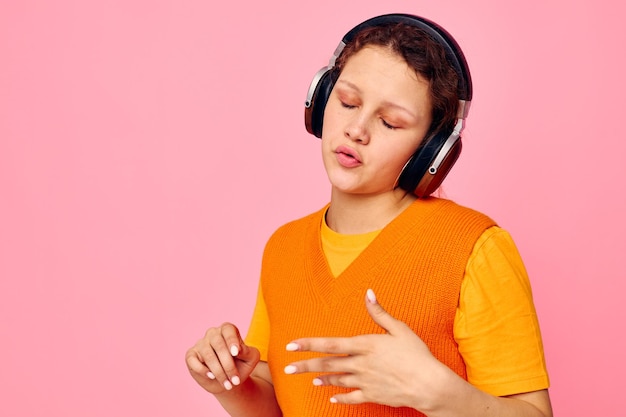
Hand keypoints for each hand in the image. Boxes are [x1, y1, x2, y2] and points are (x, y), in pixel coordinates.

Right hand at [185, 322, 260, 393]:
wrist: (229, 380)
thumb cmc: (241, 366)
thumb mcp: (251, 359)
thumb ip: (247, 351)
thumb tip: (237, 349)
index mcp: (228, 330)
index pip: (228, 329)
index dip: (232, 340)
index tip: (236, 353)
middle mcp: (213, 334)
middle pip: (218, 345)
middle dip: (228, 365)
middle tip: (235, 380)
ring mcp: (201, 343)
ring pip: (207, 355)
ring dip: (218, 372)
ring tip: (227, 384)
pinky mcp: (191, 355)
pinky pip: (193, 360)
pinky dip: (202, 370)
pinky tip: (211, 376)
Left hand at [283, 289, 448, 409]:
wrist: (430, 384)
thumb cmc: (417, 354)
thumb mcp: (399, 329)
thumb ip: (380, 312)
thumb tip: (368, 293)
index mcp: (365, 345)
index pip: (330, 344)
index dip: (308, 344)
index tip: (291, 346)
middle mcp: (360, 364)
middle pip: (327, 364)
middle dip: (305, 366)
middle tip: (287, 369)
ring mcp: (365, 382)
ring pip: (337, 380)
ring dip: (323, 379)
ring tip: (311, 379)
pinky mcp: (373, 395)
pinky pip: (351, 397)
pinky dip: (341, 397)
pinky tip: (332, 398)